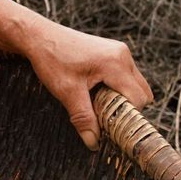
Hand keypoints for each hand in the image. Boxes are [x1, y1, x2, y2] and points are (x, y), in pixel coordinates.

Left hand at [0, 0, 152, 149]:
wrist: (37, 36)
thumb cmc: (51, 59)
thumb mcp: (66, 92)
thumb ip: (83, 118)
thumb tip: (94, 143)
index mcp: (115, 63)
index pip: (138, 99)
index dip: (125, 116)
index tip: (107, 124)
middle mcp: (122, 55)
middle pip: (142, 92)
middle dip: (126, 108)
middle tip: (101, 113)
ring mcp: (119, 52)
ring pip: (135, 85)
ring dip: (120, 98)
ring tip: (95, 100)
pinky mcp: (112, 52)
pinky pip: (125, 76)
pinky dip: (115, 88)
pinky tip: (93, 90)